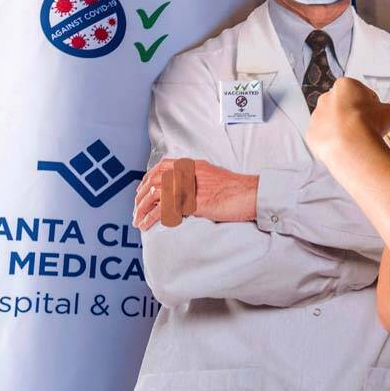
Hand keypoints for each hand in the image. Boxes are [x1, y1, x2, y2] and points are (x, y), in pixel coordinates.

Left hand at [134, 158, 257, 229]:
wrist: (254, 194)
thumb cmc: (241, 192)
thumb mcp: (217, 180)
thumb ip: (200, 183)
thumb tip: (190, 194)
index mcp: (195, 166)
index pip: (163, 167)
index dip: (149, 178)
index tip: (142, 190)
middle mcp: (189, 172)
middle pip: (156, 180)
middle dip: (142, 196)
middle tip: (136, 210)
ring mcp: (191, 186)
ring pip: (156, 194)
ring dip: (143, 208)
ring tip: (138, 220)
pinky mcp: (192, 201)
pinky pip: (164, 208)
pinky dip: (151, 216)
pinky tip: (146, 224)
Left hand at [305, 77, 389, 162]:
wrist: (353, 145)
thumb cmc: (369, 125)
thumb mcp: (389, 111)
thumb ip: (383, 109)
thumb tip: (384, 114)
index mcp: (345, 85)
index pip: (359, 91)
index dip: (369, 103)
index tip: (374, 113)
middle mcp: (327, 97)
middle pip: (341, 105)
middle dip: (351, 114)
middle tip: (365, 127)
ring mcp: (317, 116)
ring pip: (330, 121)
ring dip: (341, 128)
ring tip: (355, 140)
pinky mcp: (312, 134)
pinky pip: (323, 137)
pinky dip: (332, 142)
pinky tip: (345, 147)